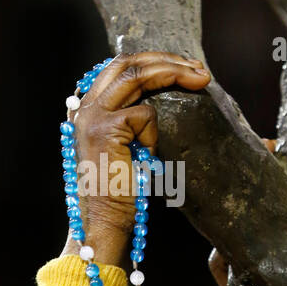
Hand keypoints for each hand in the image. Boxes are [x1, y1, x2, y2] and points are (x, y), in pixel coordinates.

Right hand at [61, 52, 209, 266]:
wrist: (102, 226)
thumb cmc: (121, 196)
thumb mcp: (127, 150)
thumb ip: (135, 123)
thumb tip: (169, 98)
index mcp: (88, 109)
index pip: (119, 67)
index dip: (154, 61)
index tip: (186, 68)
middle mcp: (84, 108)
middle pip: (127, 62)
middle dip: (167, 59)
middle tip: (199, 70)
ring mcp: (91, 117)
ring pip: (136, 76)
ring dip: (173, 72)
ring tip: (201, 79)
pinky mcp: (104, 130)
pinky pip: (144, 113)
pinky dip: (156, 130)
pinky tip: (152, 154)